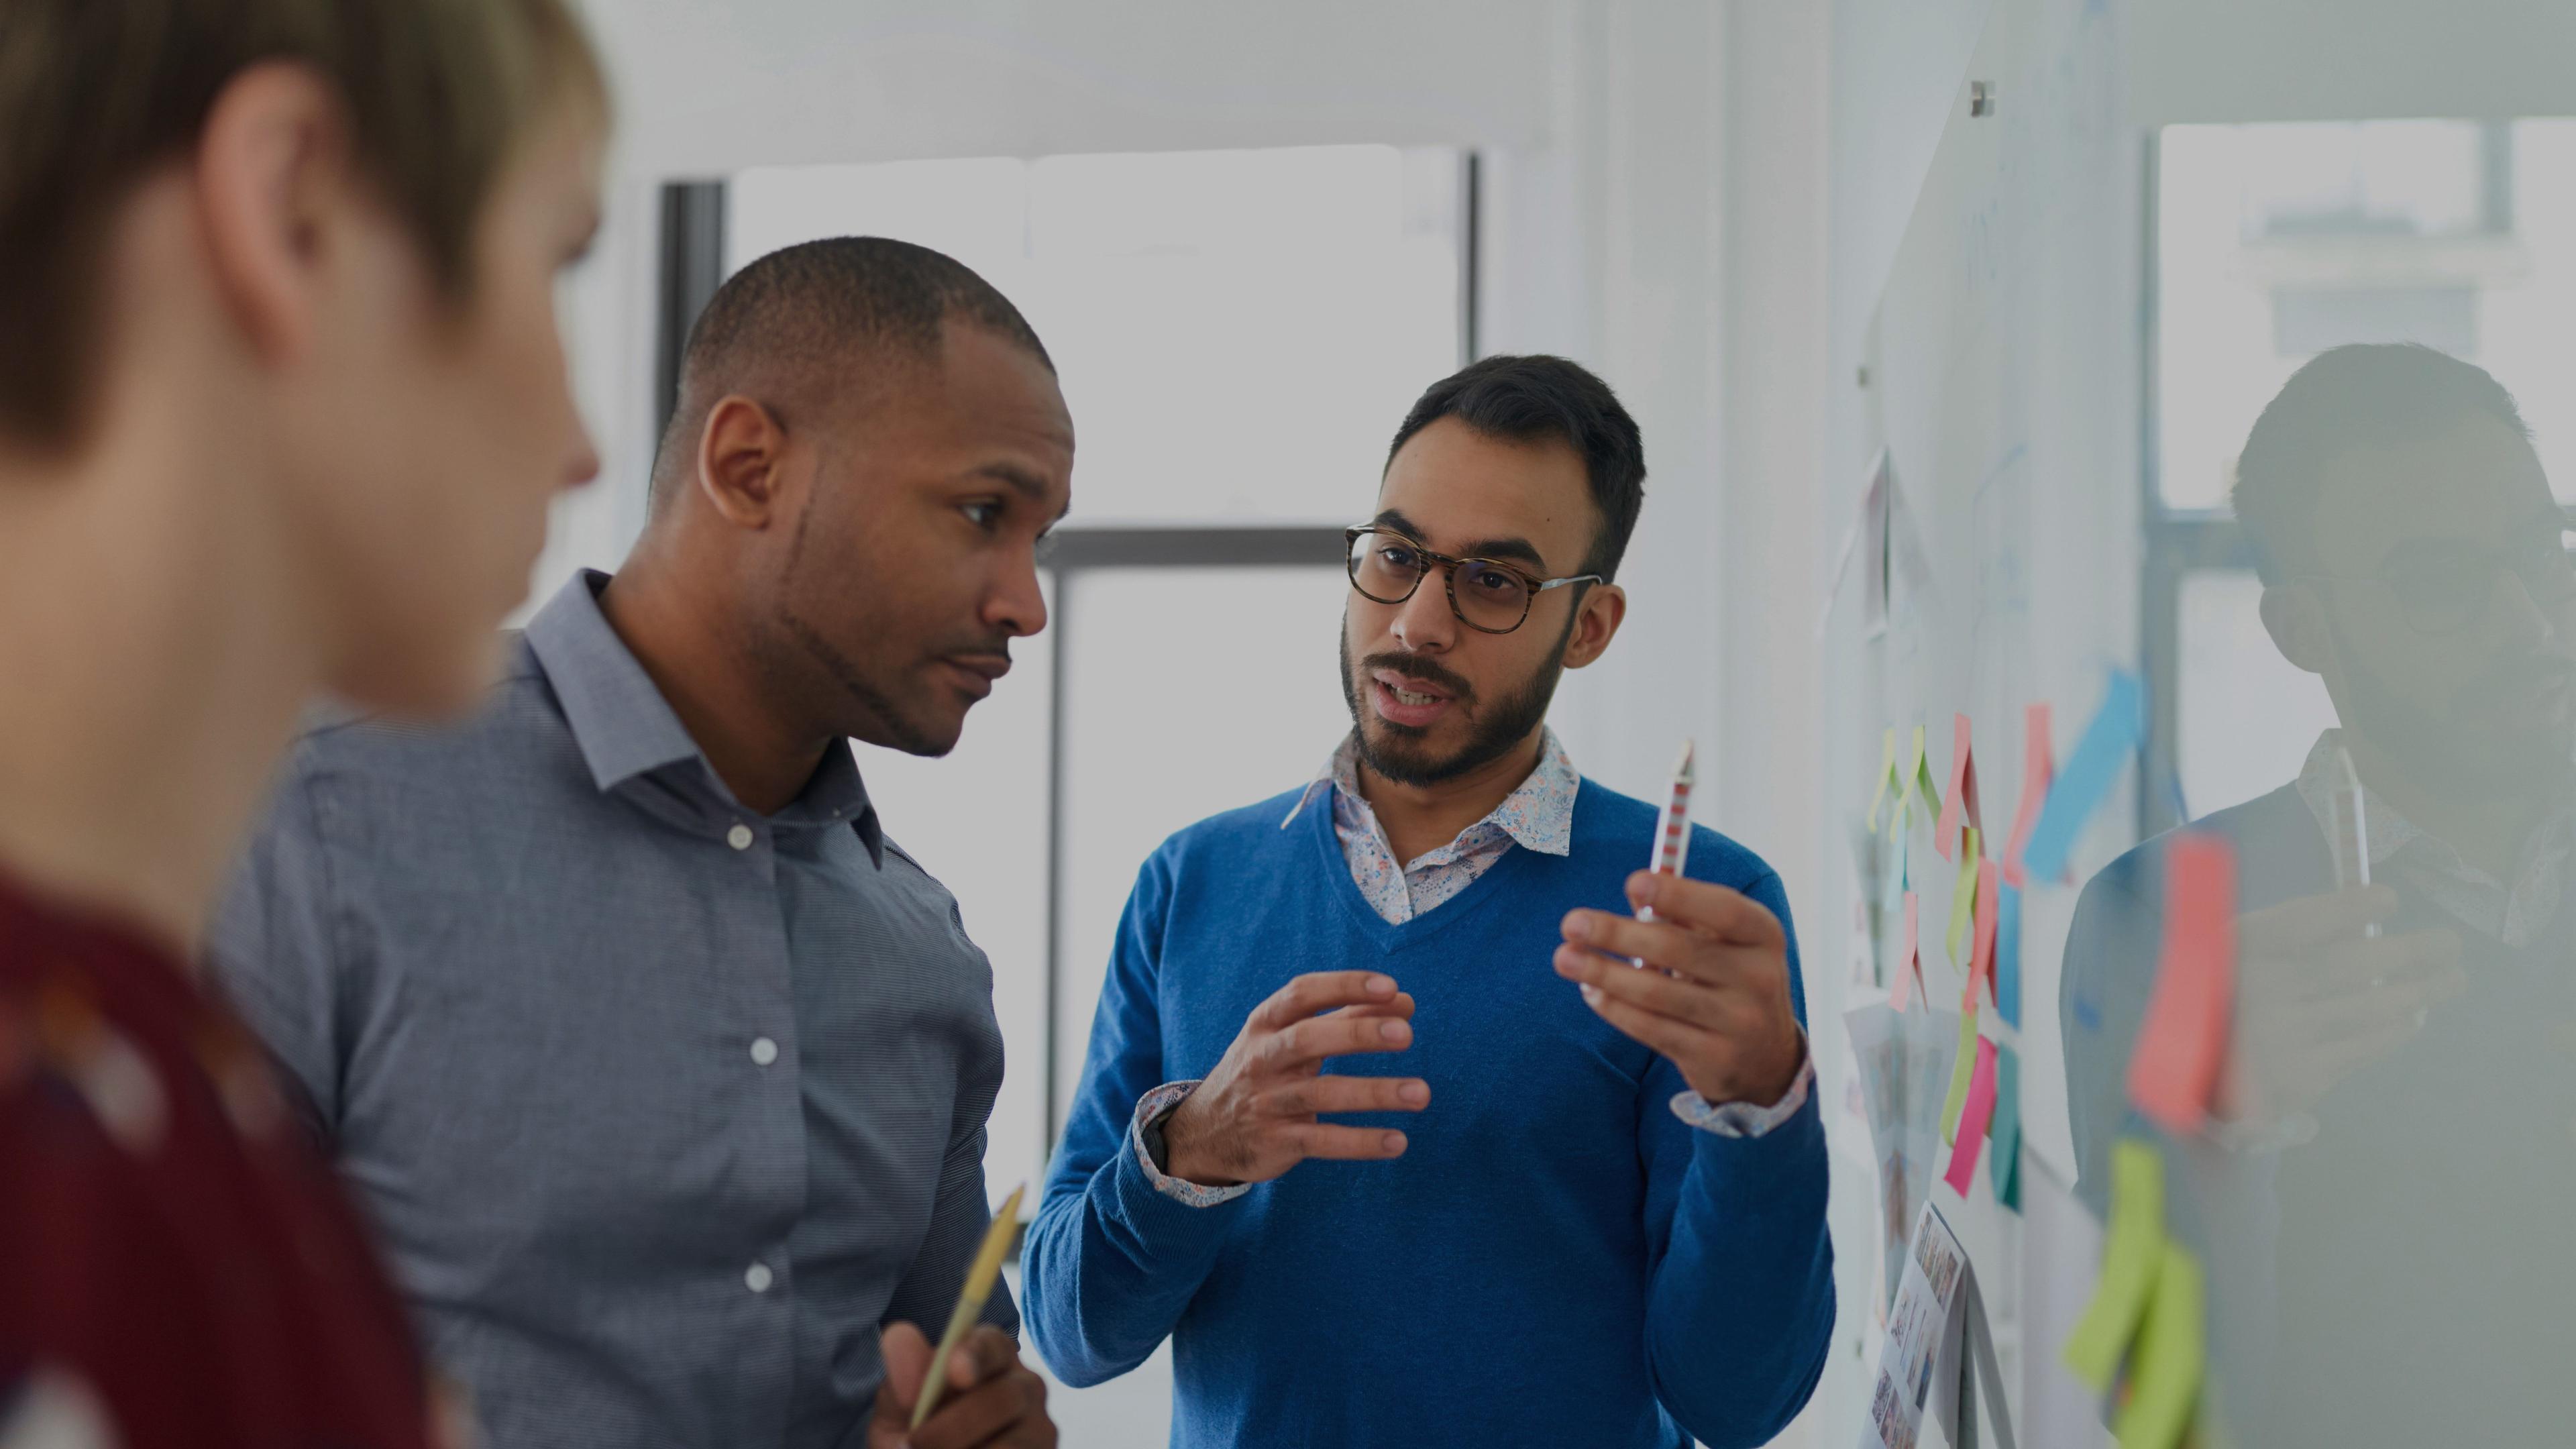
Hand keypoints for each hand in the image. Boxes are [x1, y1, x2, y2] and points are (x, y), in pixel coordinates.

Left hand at [868, 1322, 1053, 1448]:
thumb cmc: (915, 1431)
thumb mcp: (900, 1407)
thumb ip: (904, 1374)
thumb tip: (898, 1335)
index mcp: (991, 1355)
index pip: (992, 1345)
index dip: (975, 1354)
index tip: (955, 1371)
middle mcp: (1024, 1384)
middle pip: (1002, 1398)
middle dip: (953, 1426)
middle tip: (912, 1443)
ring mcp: (1040, 1425)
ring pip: (1007, 1443)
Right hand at [1159, 971, 1427, 1186]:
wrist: (1205, 1133)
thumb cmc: (1265, 1071)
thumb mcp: (1291, 1037)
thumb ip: (1347, 1017)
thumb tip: (1405, 1001)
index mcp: (1266, 1024)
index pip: (1302, 994)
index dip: (1345, 987)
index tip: (1390, 987)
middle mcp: (1262, 1058)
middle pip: (1307, 1039)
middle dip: (1358, 1034)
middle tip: (1407, 1036)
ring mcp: (1267, 1101)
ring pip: (1321, 1094)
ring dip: (1374, 1093)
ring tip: (1422, 1093)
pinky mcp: (1275, 1142)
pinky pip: (1321, 1141)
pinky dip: (1360, 1142)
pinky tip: (1397, 1142)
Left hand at [1555, 871, 1805, 1106]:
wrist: (1766, 1058)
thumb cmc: (1730, 978)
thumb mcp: (1723, 942)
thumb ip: (1684, 915)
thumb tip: (1637, 892)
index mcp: (1763, 936)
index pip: (1724, 910)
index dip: (1679, 894)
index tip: (1632, 882)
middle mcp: (1759, 978)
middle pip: (1679, 950)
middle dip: (1618, 934)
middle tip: (1571, 923)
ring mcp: (1739, 1023)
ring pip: (1658, 993)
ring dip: (1603, 973)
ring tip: (1565, 958)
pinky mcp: (1714, 1059)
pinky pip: (1652, 1029)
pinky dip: (1615, 1007)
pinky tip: (1590, 991)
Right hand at [2218, 885, 2462, 1126]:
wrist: (2183, 1078)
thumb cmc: (2216, 1006)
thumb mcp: (2227, 959)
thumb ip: (2283, 938)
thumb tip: (2360, 922)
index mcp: (2231, 954)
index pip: (2300, 922)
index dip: (2349, 908)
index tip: (2389, 899)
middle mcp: (2255, 994)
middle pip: (2348, 965)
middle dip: (2408, 953)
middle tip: (2450, 944)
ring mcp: (2279, 1040)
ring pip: (2365, 1009)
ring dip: (2417, 992)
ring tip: (2450, 980)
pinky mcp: (2297, 1080)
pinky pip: (2360, 1048)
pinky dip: (2394, 1031)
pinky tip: (2413, 1019)